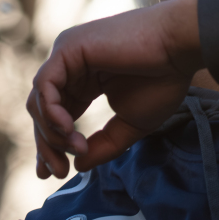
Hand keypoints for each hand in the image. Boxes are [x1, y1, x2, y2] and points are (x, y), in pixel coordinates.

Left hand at [28, 0, 203, 177]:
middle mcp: (71, 66)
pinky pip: (45, 85)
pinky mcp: (68, 47)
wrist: (179, 48)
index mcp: (85, 79)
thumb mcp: (131, 124)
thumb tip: (78, 164)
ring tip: (76, 147)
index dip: (52, 145)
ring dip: (51, 132)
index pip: (56, 114)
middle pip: (42, 110)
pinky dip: (51, 111)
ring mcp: (67, 54)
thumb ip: (104, 145)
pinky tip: (68, 128)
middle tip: (59, 171)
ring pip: (39, 100)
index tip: (58, 172)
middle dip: (48, 144)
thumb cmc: (163, 80)